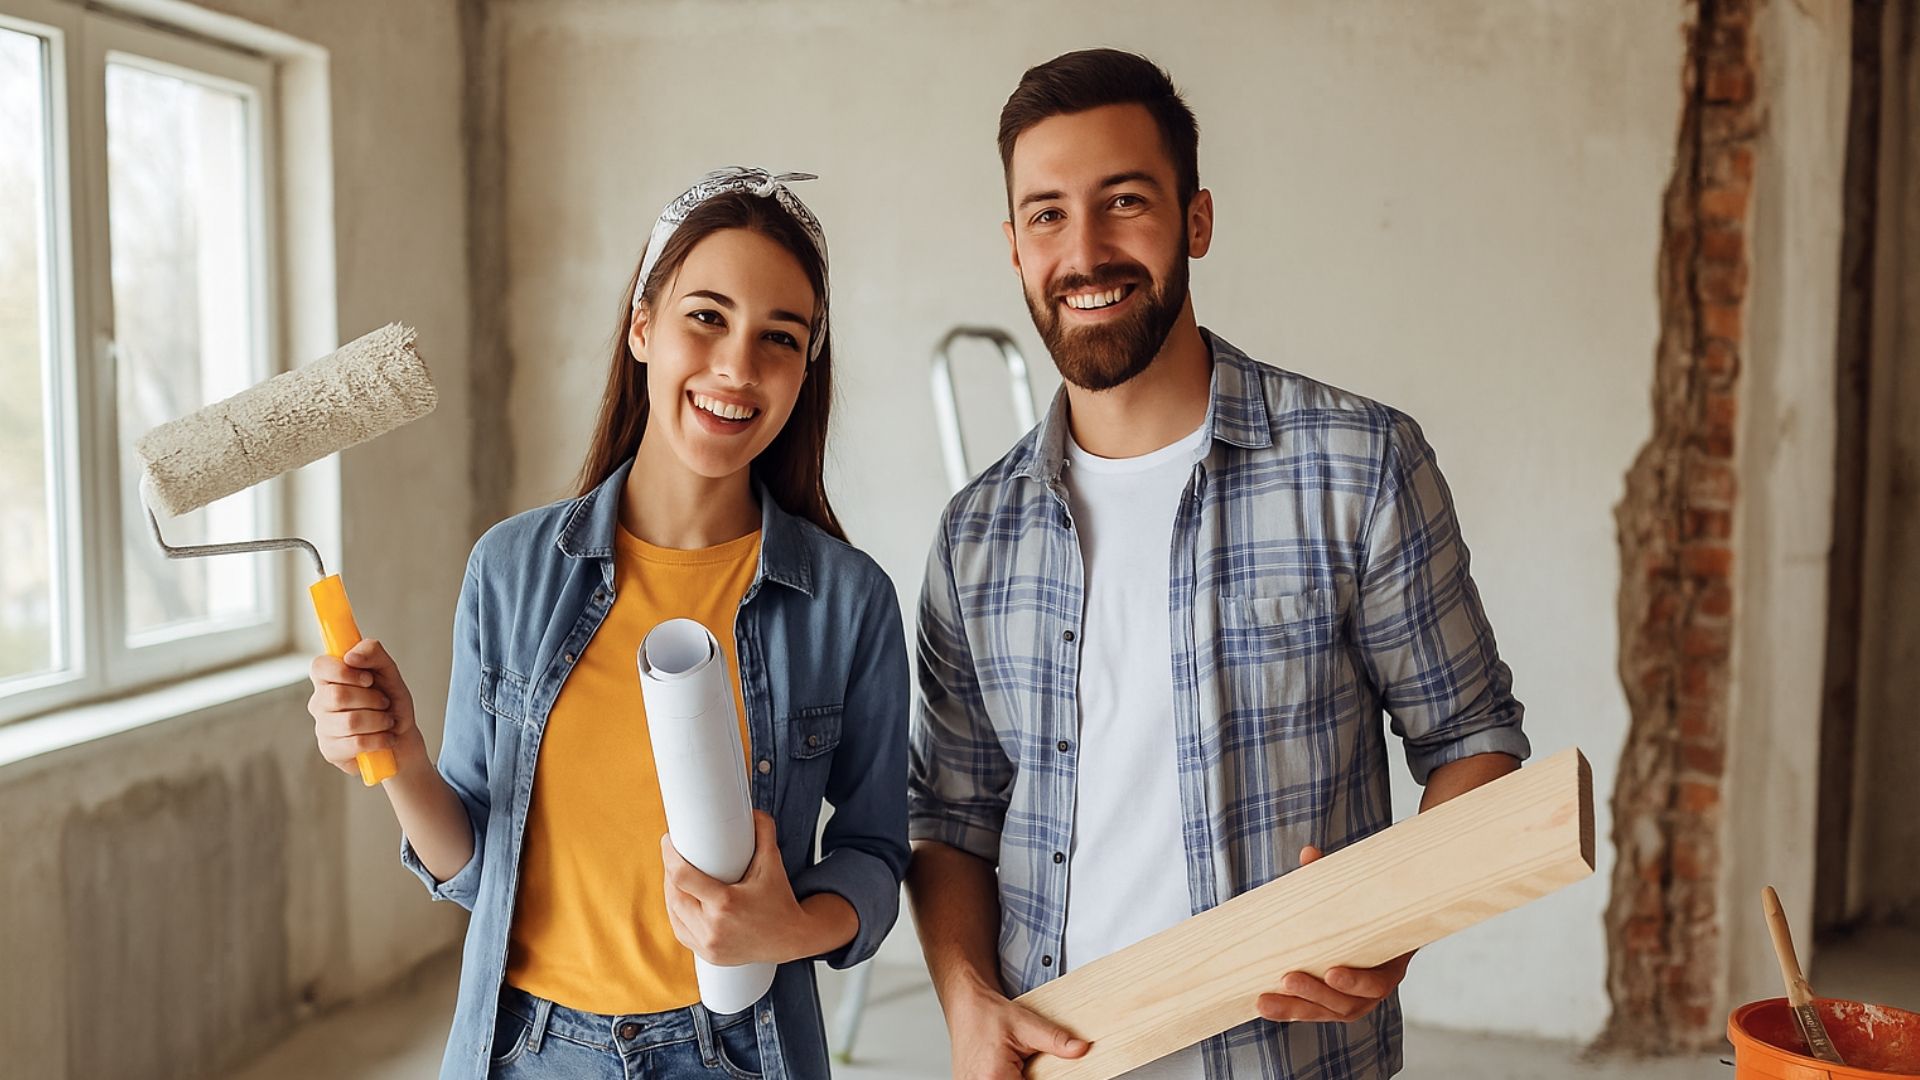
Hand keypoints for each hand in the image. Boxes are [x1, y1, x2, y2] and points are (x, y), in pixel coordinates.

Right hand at [306, 639, 421, 775]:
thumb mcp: (389, 671)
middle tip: (384, 703)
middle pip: (338, 696)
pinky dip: (380, 740)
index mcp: (329, 678)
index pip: (319, 666)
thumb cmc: (391, 701)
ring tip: (387, 722)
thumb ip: (373, 652)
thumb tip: (350, 656)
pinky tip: (385, 738)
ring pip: (350, 722)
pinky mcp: (330, 751)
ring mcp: (322, 728)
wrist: (402, 736)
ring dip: (380, 721)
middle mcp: (320, 702)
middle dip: (372, 699)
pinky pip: (356, 743)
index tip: (368, 679)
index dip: (344, 672)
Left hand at [661, 811, 816, 966]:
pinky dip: (676, 913)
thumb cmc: (780, 900)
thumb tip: (753, 811)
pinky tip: (679, 899)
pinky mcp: (707, 954)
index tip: (668, 841)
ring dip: (670, 891)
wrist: (791, 939)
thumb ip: (764, 833)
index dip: (669, 856)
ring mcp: (708, 944)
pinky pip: (680, 931)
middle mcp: (713, 927)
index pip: (683, 877)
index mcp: (726, 903)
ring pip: (674, 913)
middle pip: (674, 894)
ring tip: (674, 874)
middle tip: (673, 855)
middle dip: (669, 872)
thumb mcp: (773, 863)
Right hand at [943, 979, 1088, 1079]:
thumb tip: (1080, 1048)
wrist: (965, 1005)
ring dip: (1017, 1077)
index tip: (1043, 1069)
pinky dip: (1008, 1077)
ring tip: (1016, 1063)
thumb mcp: (1026, 1024)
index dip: (1042, 1078)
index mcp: (995, 1078)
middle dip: (1030, 1077)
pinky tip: (1008, 1067)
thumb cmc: (987, 1014)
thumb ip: (1055, 1039)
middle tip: (1026, 1063)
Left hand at [1255, 845, 1413, 1023]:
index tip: (1332, 971)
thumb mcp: (1355, 895)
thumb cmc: (1365, 910)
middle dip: (1316, 994)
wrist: (1372, 925)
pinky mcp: (1331, 1004)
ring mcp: (1353, 1000)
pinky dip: (1289, 1011)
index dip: (1356, 981)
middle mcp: (1373, 988)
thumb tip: (1309, 853)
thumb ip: (1331, 878)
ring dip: (1296, 1008)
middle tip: (1288, 978)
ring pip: (1326, 1013)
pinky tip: (1264, 1006)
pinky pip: (1312, 1012)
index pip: (1377, 982)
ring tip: (1265, 1000)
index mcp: (1388, 963)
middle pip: (1347, 1005)